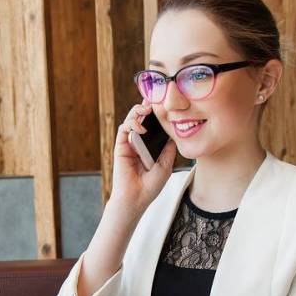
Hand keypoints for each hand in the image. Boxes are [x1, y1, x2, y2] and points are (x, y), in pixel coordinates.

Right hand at [109, 99, 177, 217]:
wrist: (137, 198)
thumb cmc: (151, 186)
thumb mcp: (166, 165)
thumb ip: (169, 148)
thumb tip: (175, 131)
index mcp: (150, 146)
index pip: (153, 124)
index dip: (157, 112)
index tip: (164, 101)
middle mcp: (139, 142)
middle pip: (142, 118)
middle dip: (146, 105)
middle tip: (153, 97)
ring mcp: (129, 143)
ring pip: (131, 119)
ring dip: (138, 111)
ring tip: (146, 108)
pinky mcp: (120, 147)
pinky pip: (124, 129)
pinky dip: (131, 124)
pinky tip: (140, 127)